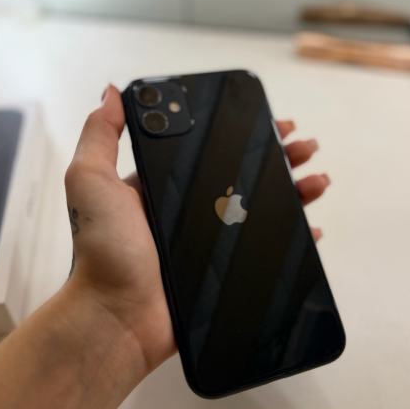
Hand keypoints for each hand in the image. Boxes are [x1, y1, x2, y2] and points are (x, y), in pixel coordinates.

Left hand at [64, 85, 330, 373]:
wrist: (118, 317)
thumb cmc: (103, 251)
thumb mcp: (91, 181)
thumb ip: (100, 134)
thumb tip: (112, 91)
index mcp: (161, 186)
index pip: (208, 151)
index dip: (241, 134)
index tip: (269, 120)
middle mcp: (187, 211)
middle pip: (243, 176)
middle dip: (277, 157)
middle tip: (304, 145)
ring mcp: (208, 242)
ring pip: (261, 208)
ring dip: (293, 190)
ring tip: (318, 179)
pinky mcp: (222, 271)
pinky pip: (264, 248)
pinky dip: (291, 236)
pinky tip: (311, 226)